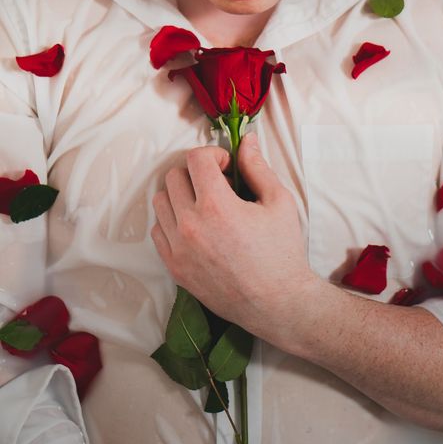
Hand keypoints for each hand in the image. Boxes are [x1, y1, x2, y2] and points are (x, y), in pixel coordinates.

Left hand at [151, 133, 315, 340]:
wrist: (278, 303)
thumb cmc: (282, 252)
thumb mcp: (279, 202)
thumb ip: (257, 167)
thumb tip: (247, 140)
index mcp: (216, 205)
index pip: (195, 158)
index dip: (213, 154)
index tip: (227, 167)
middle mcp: (190, 225)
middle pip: (173, 176)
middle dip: (196, 173)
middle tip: (218, 186)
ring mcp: (178, 248)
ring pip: (161, 201)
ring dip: (181, 195)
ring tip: (205, 206)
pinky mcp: (174, 267)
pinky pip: (158, 230)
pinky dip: (172, 222)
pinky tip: (197, 228)